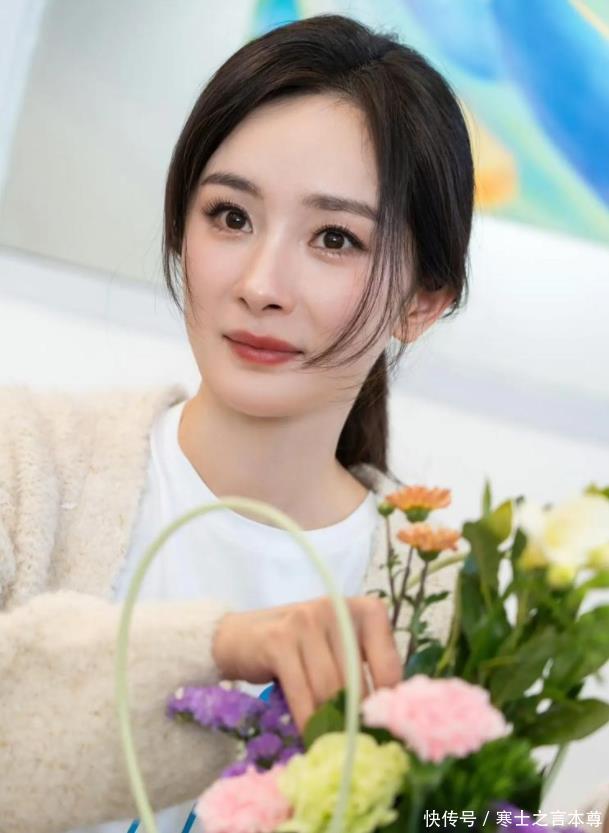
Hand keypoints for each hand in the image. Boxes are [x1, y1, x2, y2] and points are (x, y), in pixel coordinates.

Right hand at [211, 595, 401, 733]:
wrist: (243, 635)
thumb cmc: (303, 646)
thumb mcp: (340, 648)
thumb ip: (366, 670)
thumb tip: (389, 716)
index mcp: (366, 610)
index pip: (390, 666)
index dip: (386, 704)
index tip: (382, 731)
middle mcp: (338, 609)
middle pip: (356, 681)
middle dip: (355, 718)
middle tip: (356, 746)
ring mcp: (306, 622)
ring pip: (329, 689)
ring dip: (330, 723)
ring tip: (333, 744)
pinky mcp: (279, 642)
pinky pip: (301, 694)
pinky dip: (307, 721)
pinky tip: (310, 736)